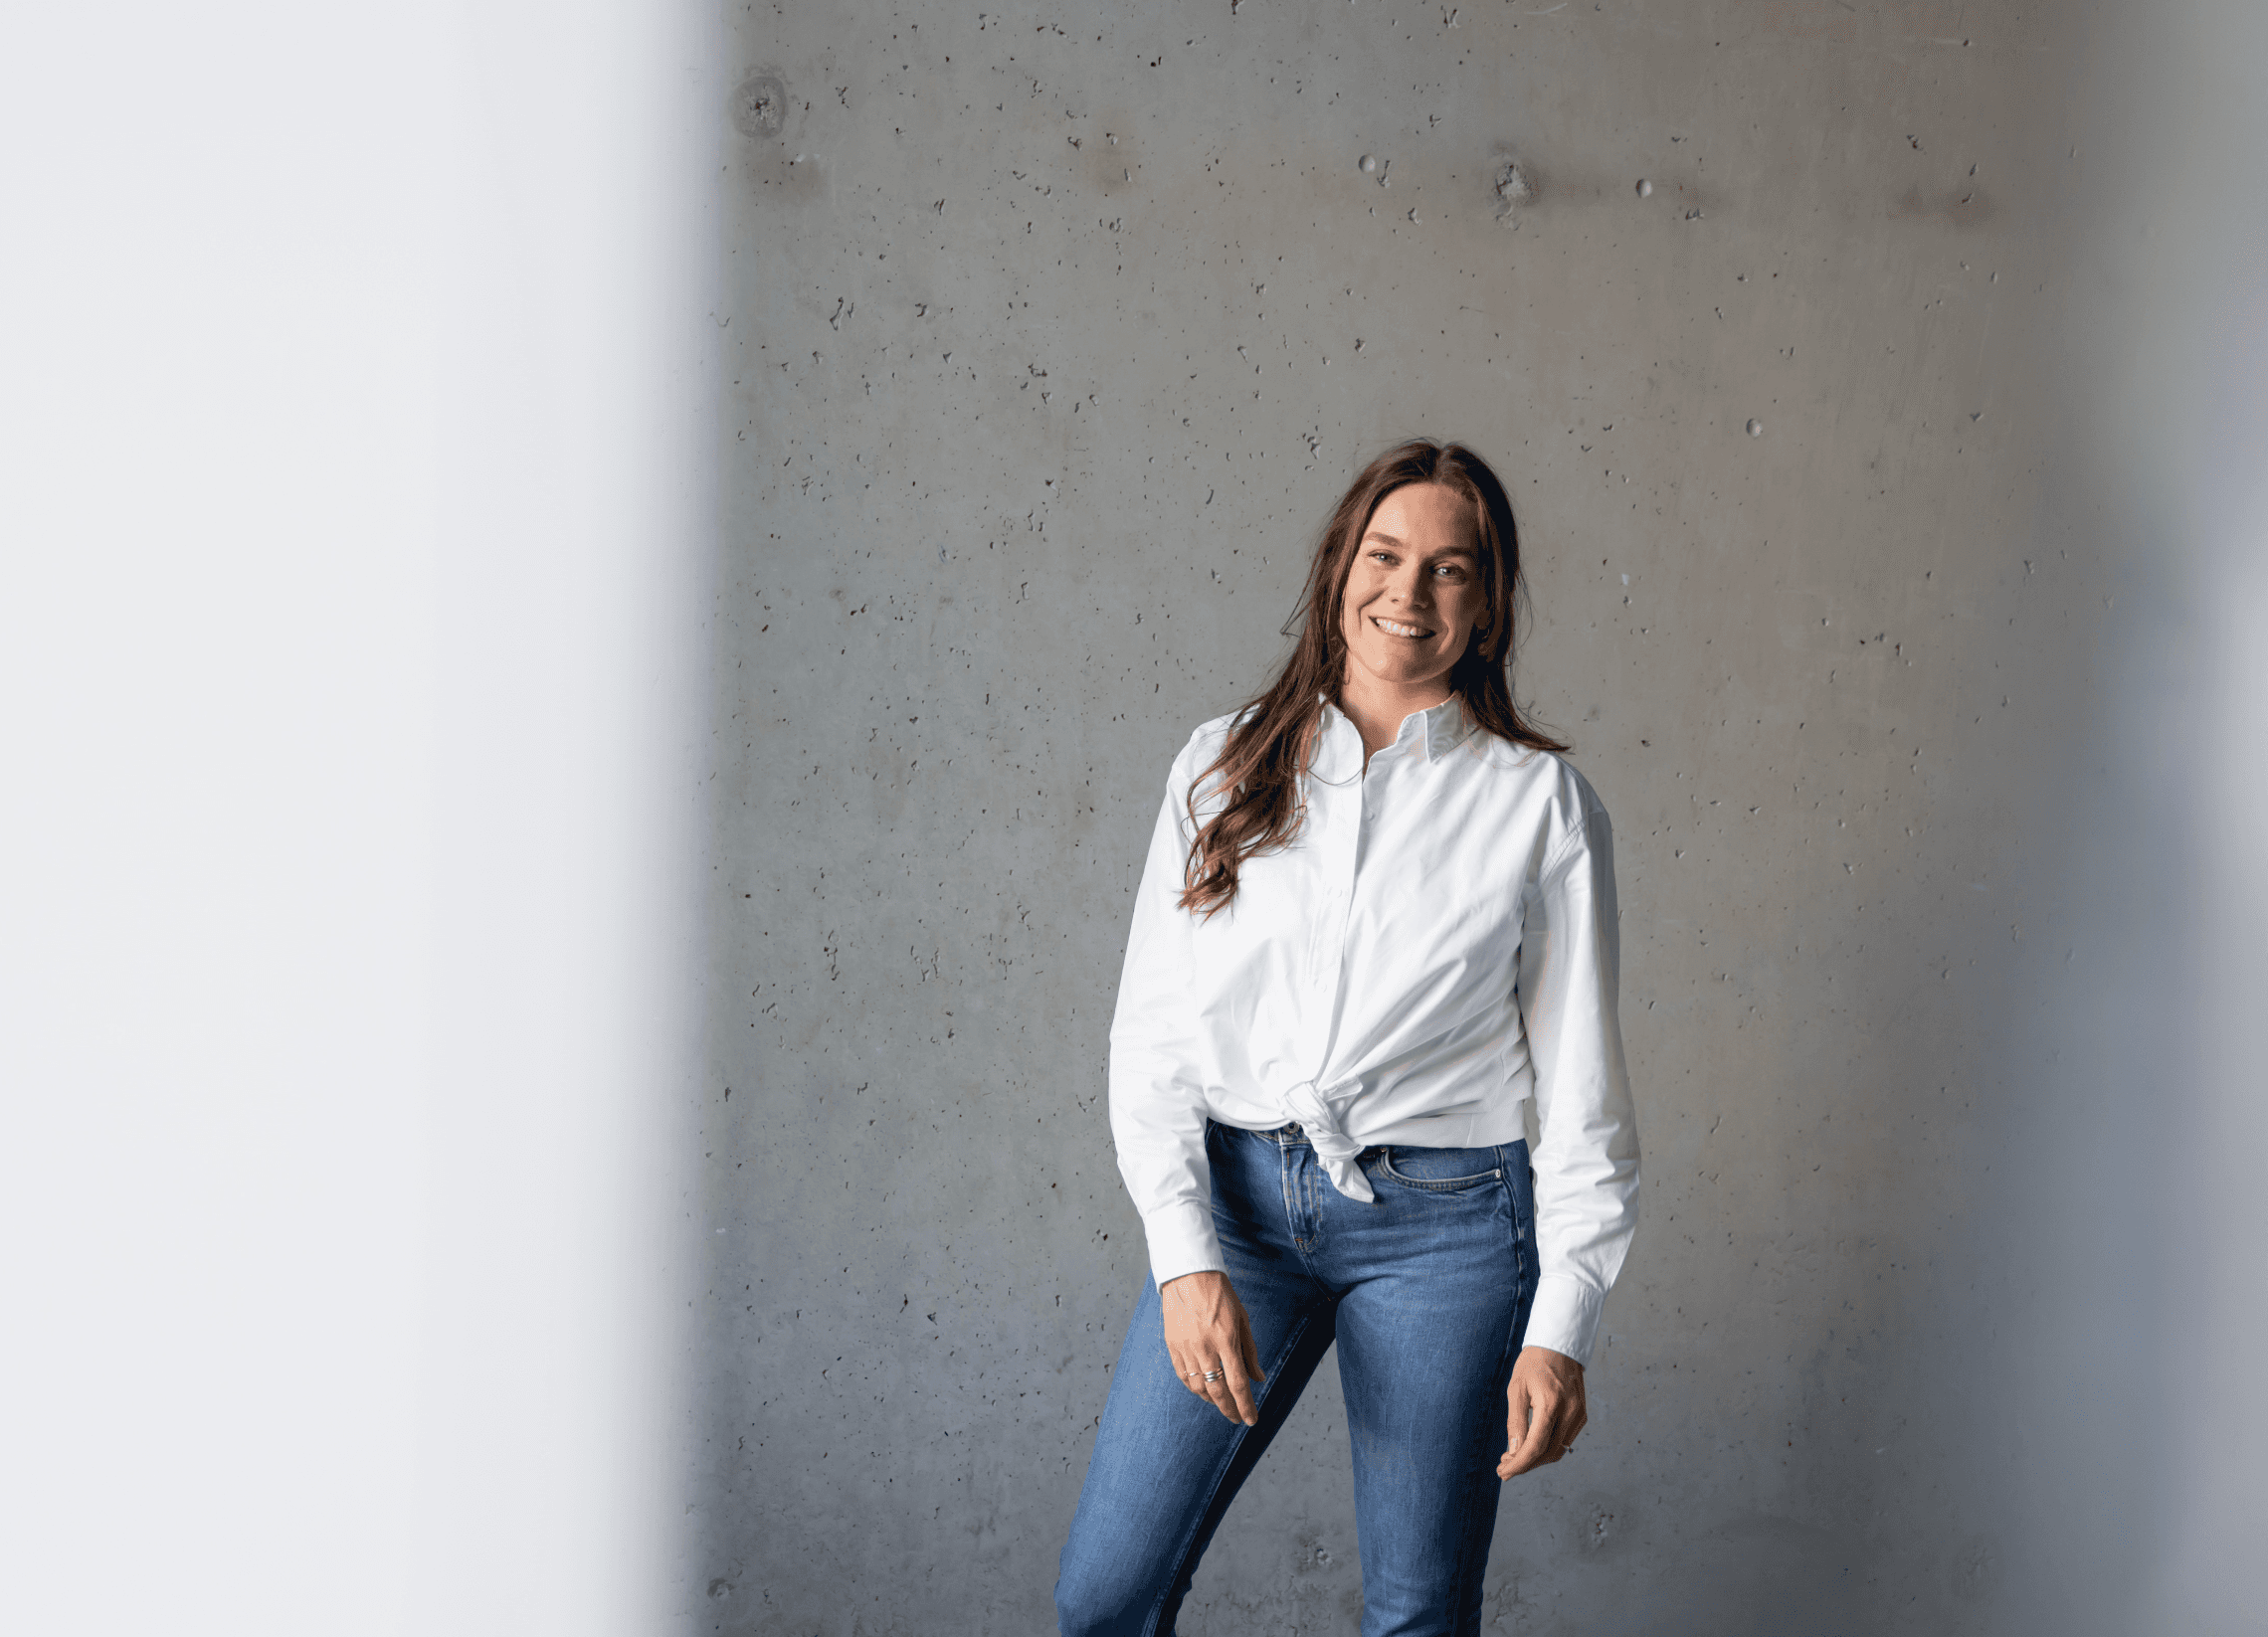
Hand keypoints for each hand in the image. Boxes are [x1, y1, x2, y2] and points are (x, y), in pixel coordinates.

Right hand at [1160, 1271, 1265, 1425]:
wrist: (1188, 1275)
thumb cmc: (1220, 1294)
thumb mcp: (1242, 1319)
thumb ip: (1249, 1351)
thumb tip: (1258, 1378)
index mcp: (1226, 1340)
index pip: (1238, 1383)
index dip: (1246, 1406)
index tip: (1251, 1420)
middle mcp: (1205, 1347)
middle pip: (1218, 1391)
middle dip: (1229, 1409)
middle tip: (1237, 1418)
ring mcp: (1186, 1348)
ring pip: (1199, 1387)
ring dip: (1212, 1401)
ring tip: (1221, 1404)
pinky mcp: (1172, 1345)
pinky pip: (1184, 1376)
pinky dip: (1194, 1388)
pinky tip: (1203, 1390)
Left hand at [1498, 1345, 1585, 1478]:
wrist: (1558, 1346)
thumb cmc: (1533, 1364)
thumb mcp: (1516, 1389)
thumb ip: (1516, 1422)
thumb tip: (1514, 1452)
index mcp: (1551, 1403)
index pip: (1535, 1446)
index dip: (1519, 1464)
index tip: (1504, 1473)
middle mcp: (1569, 1412)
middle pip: (1548, 1453)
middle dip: (1526, 1464)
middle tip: (1505, 1467)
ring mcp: (1579, 1415)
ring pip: (1557, 1450)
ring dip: (1536, 1459)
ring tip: (1514, 1458)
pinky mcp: (1581, 1415)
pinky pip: (1564, 1440)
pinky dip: (1547, 1447)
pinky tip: (1531, 1445)